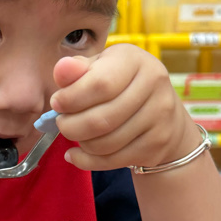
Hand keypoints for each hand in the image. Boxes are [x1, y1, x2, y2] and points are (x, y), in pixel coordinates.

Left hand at [50, 43, 199, 170]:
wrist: (164, 112)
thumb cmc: (120, 85)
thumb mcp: (98, 68)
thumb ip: (76, 69)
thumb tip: (61, 70)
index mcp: (134, 59)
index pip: (99, 84)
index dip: (71, 98)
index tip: (57, 103)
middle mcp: (154, 84)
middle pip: (102, 119)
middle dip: (71, 126)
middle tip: (62, 123)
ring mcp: (160, 116)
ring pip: (106, 143)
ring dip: (81, 143)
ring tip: (75, 135)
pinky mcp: (158, 143)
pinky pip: (114, 160)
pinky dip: (87, 161)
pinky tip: (76, 155)